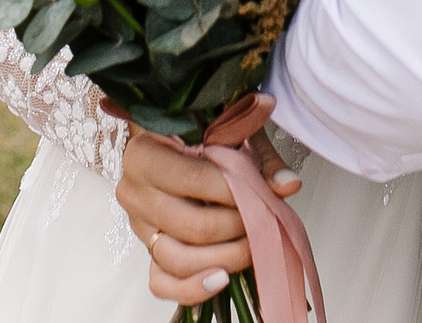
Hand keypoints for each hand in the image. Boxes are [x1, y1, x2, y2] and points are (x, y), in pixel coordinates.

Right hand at [114, 121, 300, 306]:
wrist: (176, 144)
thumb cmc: (203, 135)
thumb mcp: (233, 134)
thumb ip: (261, 159)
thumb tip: (287, 184)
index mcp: (144, 154)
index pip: (192, 179)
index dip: (232, 191)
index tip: (259, 193)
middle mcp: (134, 193)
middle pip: (190, 225)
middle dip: (236, 227)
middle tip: (263, 220)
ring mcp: (139, 227)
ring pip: (178, 258)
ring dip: (225, 258)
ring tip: (253, 246)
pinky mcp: (148, 252)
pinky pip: (162, 283)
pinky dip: (193, 288)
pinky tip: (221, 278)